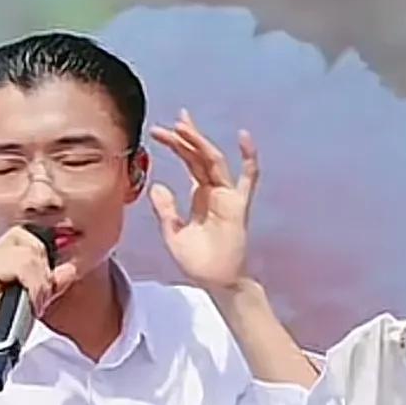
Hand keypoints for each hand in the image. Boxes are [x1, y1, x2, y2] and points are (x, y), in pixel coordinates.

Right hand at [0, 226, 77, 353]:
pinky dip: (33, 285)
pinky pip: (20, 265)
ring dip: (40, 282)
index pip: (29, 235)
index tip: (49, 288)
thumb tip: (68, 267)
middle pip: (28, 237)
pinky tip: (31, 305)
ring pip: (28, 252)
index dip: (47, 259)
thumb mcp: (39, 297)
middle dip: (43, 269)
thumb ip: (52, 279)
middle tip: (41, 298)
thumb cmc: (10, 331)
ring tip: (34, 304)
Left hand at [147, 110, 259, 291]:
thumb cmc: (199, 262)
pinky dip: (249, 157)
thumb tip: (156, 185)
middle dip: (186, 138)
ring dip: (200, 143)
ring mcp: (227, 196)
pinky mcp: (238, 205)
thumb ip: (165, 210)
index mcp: (199, 195)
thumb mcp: (173, 234)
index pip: (188, 161)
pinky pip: (247, 178)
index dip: (176, 145)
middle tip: (170, 123)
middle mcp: (214, 191)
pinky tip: (243, 137)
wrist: (217, 282)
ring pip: (214, 161)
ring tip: (184, 127)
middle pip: (199, 156)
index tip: (159, 131)